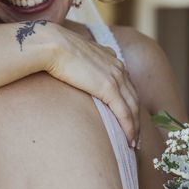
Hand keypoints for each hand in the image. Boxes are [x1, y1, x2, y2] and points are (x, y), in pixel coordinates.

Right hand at [45, 24, 139, 146]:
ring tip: (134, 145)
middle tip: (136, 138)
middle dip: (137, 120)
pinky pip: (124, 113)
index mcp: (111, 58)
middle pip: (134, 98)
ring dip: (135, 128)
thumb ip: (81, 64)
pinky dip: (129, 128)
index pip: (126, 85)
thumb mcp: (74, 56)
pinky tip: (129, 141)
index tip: (128, 119)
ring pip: (133, 108)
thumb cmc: (54, 49)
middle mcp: (118, 67)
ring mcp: (115, 77)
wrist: (51, 44)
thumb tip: (71, 72)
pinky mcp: (108, 88)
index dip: (129, 104)